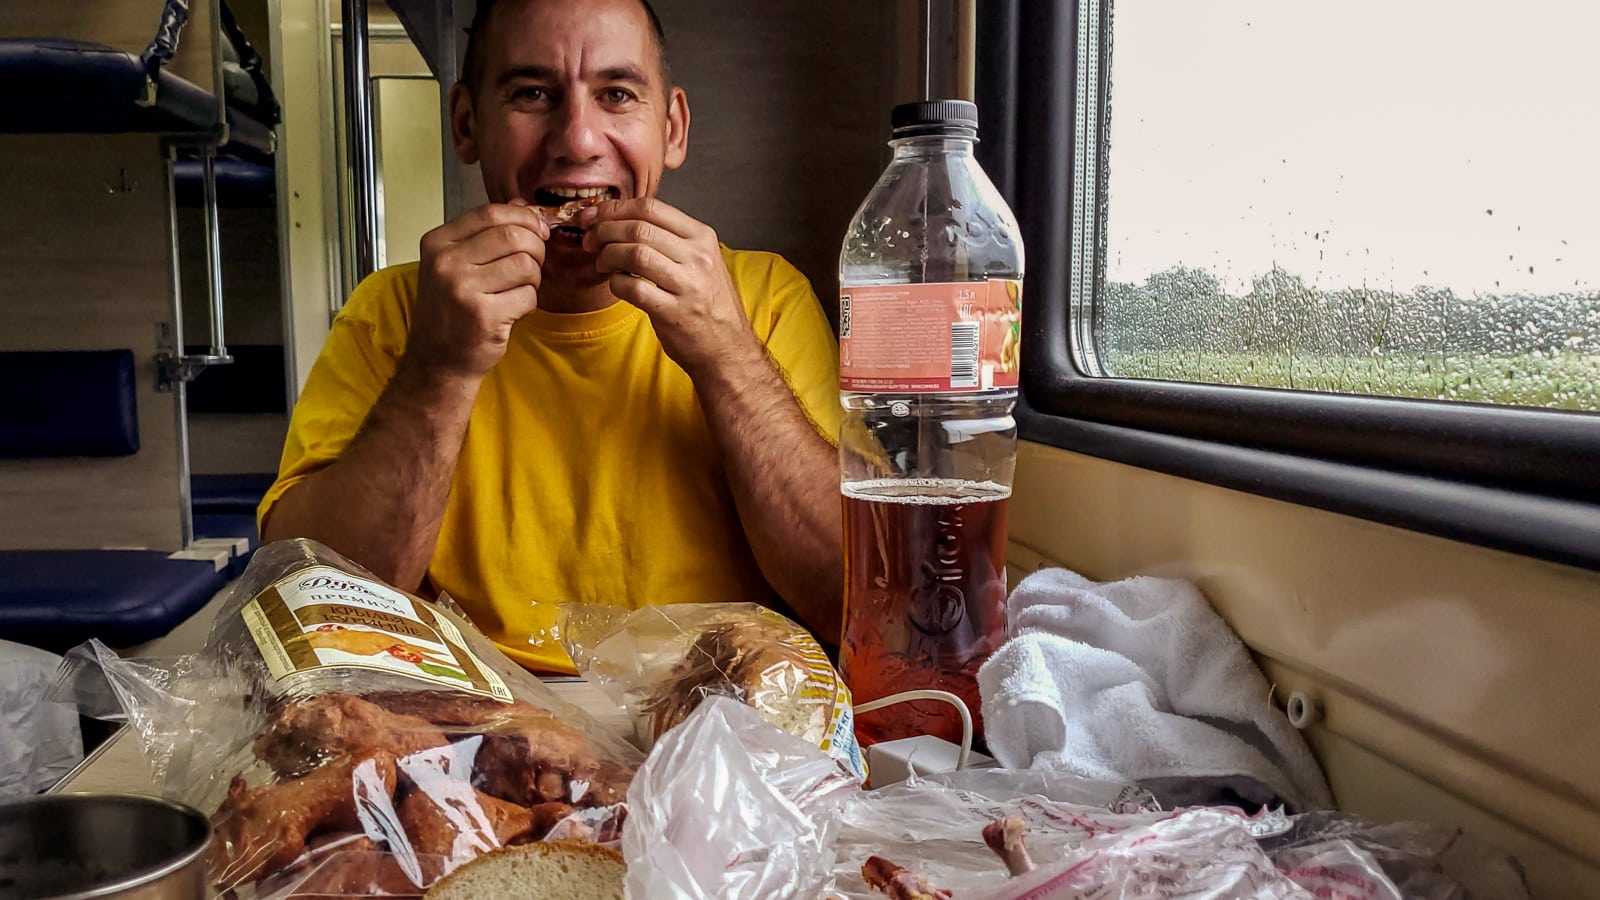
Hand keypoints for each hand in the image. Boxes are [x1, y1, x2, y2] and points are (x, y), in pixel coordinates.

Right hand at [407, 202, 549, 379]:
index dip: (523, 218)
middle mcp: (446, 263)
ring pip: (526, 265)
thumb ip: (484, 234)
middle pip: (514, 236)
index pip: (490, 213)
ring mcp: (463, 290)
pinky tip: (512, 310)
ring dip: (534, 278)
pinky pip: (528, 296)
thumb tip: (523, 207)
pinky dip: (529, 303)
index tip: (538, 229)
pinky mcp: (483, 316)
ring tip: (519, 290)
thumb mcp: (454, 264)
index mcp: (437, 243)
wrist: (437, 360)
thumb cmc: (450, 310)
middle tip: (534, 264)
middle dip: (536, 248)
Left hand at [578, 198, 761, 375]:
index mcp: (702, 236)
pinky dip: (616, 283)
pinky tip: (617, 284)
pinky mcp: (674, 312)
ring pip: (634, 253)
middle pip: (638, 227)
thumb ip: (668, 238)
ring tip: (602, 264)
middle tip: (590, 241)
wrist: (727, 346)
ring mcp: (688, 285)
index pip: (651, 207)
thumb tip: (618, 220)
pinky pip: (633, 288)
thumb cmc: (706, 302)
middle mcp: (698, 257)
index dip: (614, 208)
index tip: (593, 216)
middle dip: (604, 231)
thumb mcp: (699, 260)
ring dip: (607, 256)